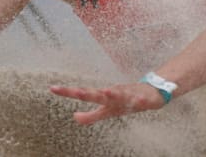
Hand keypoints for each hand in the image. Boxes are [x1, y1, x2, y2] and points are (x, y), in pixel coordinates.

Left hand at [49, 82, 164, 124]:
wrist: (151, 92)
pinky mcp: (144, 99)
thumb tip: (74, 117)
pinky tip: (140, 101)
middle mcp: (114, 94)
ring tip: (107, 91)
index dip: (69, 92)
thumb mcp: (107, 111)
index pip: (83, 94)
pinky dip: (141, 100)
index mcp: (104, 98)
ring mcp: (129, 95)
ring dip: (114, 93)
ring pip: (121, 94)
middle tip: (76, 92)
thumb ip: (91, 116)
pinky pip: (143, 101)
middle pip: (98, 94)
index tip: (53, 88)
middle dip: (88, 93)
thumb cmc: (127, 100)